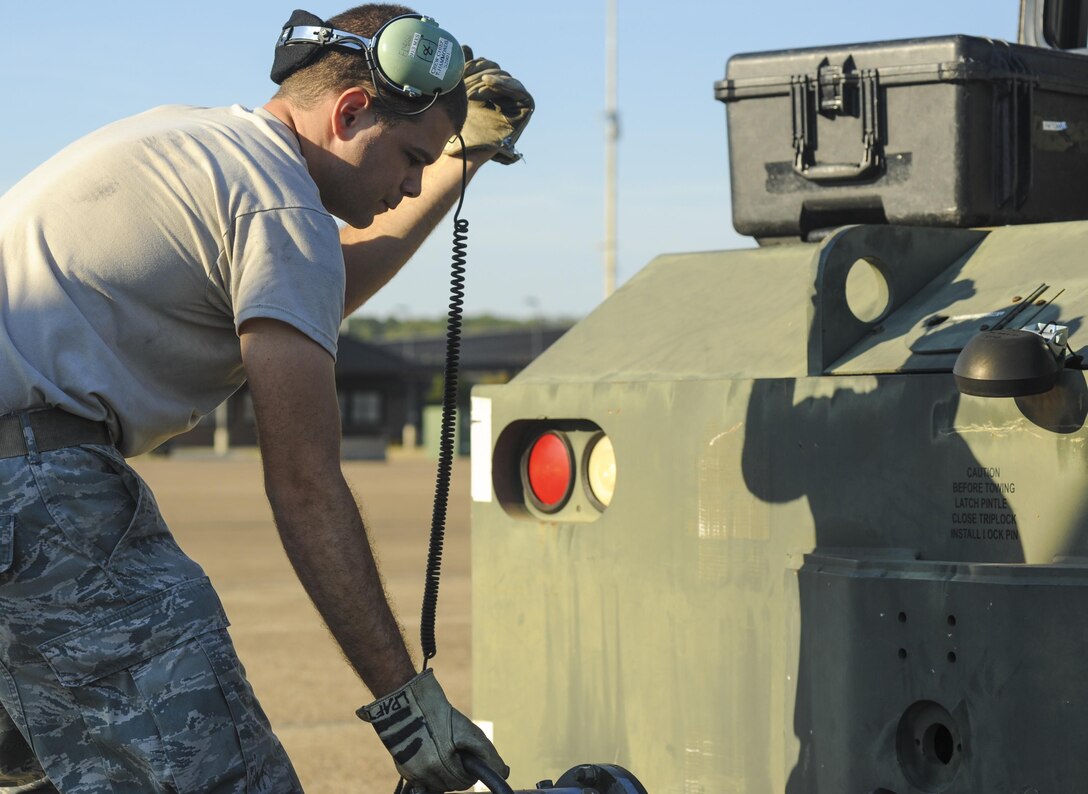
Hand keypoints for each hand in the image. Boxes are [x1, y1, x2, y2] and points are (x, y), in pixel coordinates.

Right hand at [358, 669, 508, 790]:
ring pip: (435, 785)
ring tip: (441, 752)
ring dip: (441, 774)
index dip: (469, 771)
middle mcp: (425, 773)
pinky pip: (420, 781)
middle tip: (454, 752)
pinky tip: (428, 757)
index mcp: (443, 765)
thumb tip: (504, 772)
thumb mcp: (468, 731)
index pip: (464, 783)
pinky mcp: (401, 768)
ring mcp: (411, 772)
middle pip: (449, 786)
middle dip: (455, 772)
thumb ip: (487, 754)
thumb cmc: (440, 716)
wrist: (408, 702)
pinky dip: (427, 773)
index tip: (467, 758)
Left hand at [445, 48, 534, 163]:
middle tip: (466, 89)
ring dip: (490, 81)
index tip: (462, 71)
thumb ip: (465, 70)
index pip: (488, 67)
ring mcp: (516, 104)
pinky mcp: (525, 112)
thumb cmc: (457, 125)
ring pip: (507, 79)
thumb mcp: (459, 92)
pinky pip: (522, 93)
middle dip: (481, 76)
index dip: (476, 66)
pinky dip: (506, 84)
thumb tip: (467, 46)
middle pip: (498, 72)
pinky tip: (488, 82)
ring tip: (473, 92)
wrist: (460, 148)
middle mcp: (505, 96)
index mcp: (491, 90)